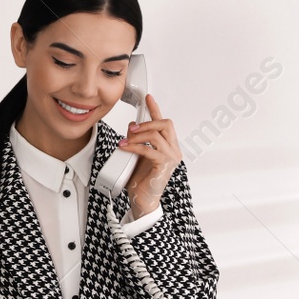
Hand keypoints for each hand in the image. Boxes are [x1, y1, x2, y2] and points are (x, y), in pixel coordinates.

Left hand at [117, 92, 180, 216]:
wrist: (142, 200)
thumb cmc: (141, 181)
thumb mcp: (137, 155)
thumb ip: (137, 141)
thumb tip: (131, 127)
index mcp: (168, 146)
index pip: (163, 123)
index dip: (155, 109)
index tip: (148, 98)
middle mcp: (173, 151)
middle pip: (165, 124)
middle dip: (146, 122)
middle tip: (131, 128)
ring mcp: (171, 158)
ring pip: (157, 135)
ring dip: (138, 135)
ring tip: (126, 141)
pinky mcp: (164, 165)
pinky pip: (149, 149)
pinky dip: (135, 146)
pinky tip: (125, 148)